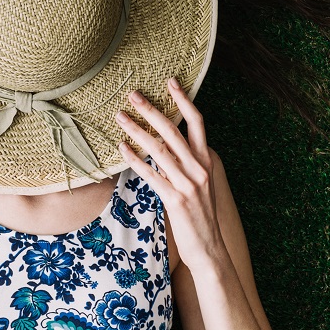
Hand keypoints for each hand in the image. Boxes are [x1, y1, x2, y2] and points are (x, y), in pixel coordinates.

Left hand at [116, 81, 226, 273]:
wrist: (210, 248)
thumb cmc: (201, 215)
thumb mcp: (201, 183)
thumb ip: (189, 163)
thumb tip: (168, 145)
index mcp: (208, 160)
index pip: (198, 123)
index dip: (184, 100)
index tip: (170, 81)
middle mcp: (200, 168)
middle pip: (173, 131)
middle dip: (152, 110)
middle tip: (133, 94)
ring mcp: (188, 184)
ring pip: (159, 150)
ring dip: (136, 130)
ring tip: (119, 117)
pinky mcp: (175, 200)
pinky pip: (151, 174)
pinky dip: (134, 159)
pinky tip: (121, 148)